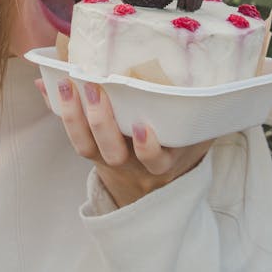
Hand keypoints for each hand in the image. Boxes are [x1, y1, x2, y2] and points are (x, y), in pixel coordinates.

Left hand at [54, 77, 213, 206]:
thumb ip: (207, 117)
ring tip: (67, 83)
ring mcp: (106, 160)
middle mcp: (131, 166)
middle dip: (101, 122)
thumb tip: (226, 86)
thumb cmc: (179, 150)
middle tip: (94, 89)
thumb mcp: (197, 139)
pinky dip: (56, 108)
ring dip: (72, 115)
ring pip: (84, 146)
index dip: (147, 148)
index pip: (155, 161)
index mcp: (162, 163)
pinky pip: (69, 133)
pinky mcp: (88, 150)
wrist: (150, 188)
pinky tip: (45, 83)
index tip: (142, 126)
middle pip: (111, 152)